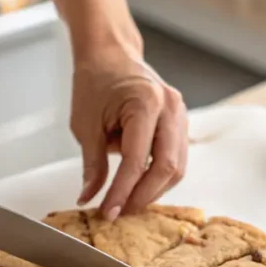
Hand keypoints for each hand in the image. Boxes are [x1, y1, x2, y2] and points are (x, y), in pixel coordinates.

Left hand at [70, 43, 187, 219]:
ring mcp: (180, 115)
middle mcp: (170, 108)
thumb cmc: (96, 81)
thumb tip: (89, 198)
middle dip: (143, 196)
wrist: (110, 54)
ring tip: (128, 202)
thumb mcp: (85, 125)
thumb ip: (92, 165)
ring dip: (154, 190)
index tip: (108, 212)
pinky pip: (176, 158)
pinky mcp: (180, 123)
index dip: (122, 191)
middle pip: (167, 167)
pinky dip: (159, 176)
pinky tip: (140, 186)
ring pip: (177, 166)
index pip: (136, 160)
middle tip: (120, 212)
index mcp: (145, 103)